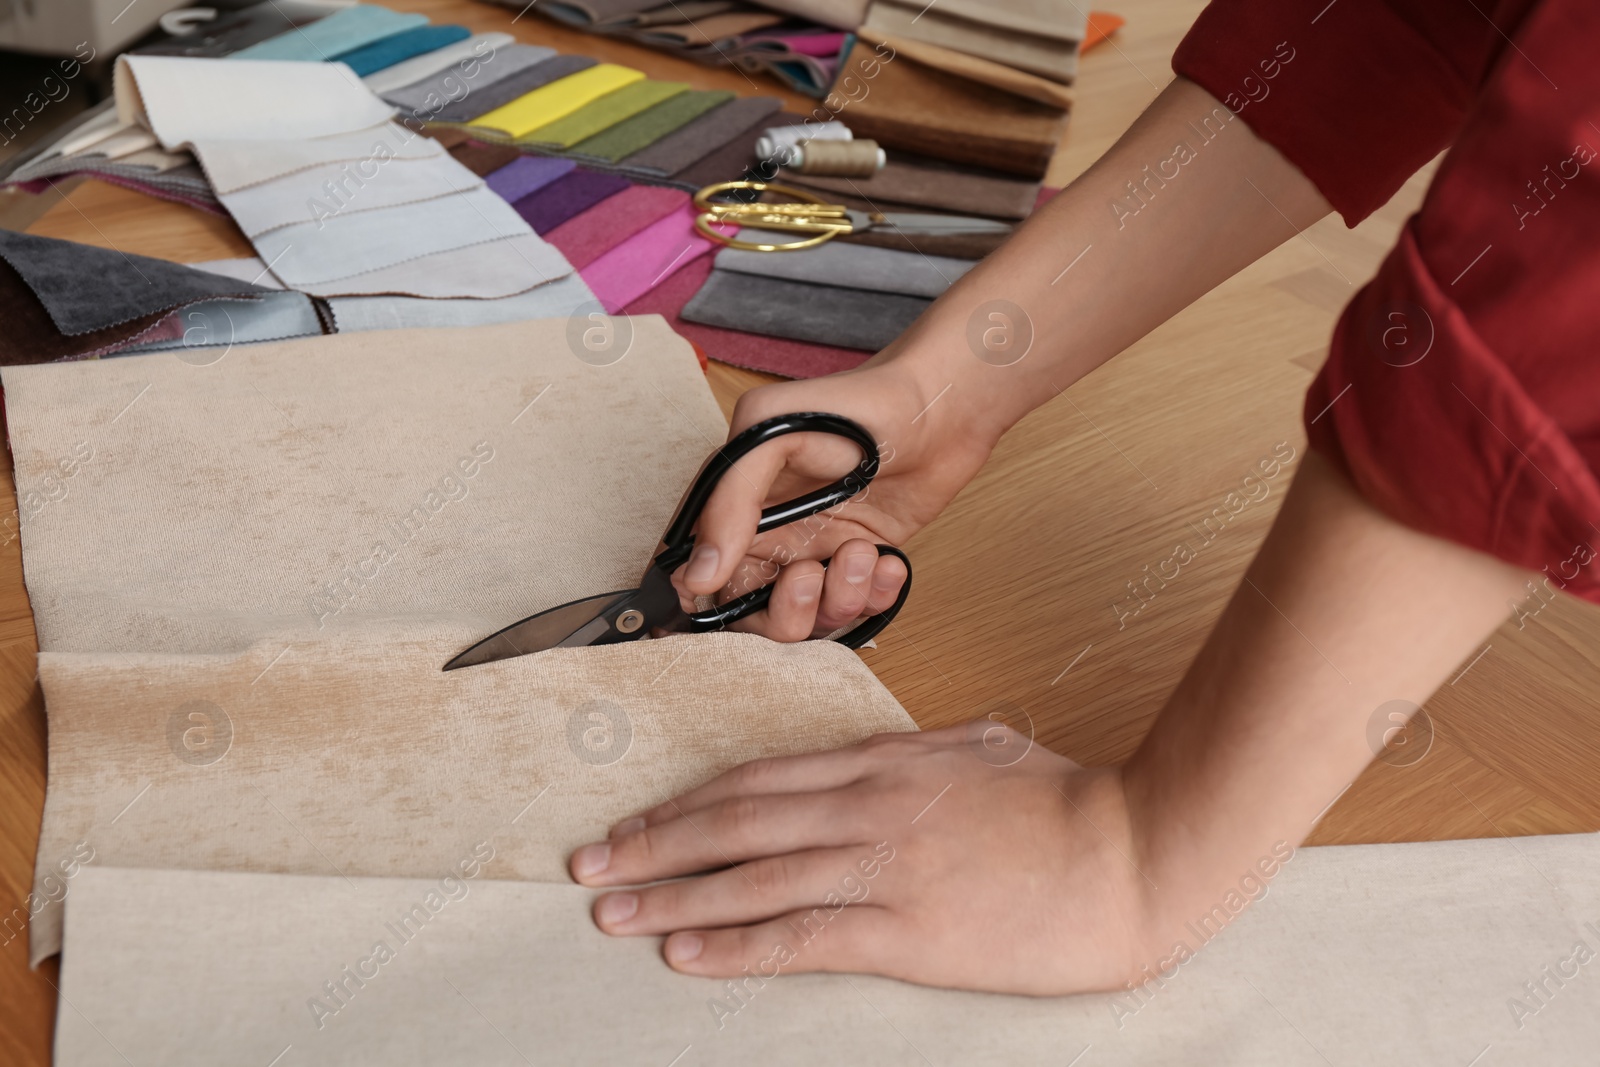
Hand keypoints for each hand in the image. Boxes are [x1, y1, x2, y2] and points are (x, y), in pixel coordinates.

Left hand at [568, 726, 1156, 994]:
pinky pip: (799, 935)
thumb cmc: (1064, 803)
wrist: (1130, 854)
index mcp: (882, 762)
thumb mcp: (979, 750)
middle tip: (589, 863)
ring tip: (611, 911)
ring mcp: (881, 867)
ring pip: (750, 877)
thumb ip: (913, 753)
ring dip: (671, 895)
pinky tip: (685, 953)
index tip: (638, 819)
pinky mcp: (904, 932)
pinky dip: (733, 944)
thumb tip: (873, 758)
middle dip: (651, 843)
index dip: (687, 801)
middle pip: (734, 821)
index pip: (757, 778)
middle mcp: (865, 807)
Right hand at [674, 362, 996, 640]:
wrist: (937, 409)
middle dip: (783, 612)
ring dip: (837, 599)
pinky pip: (857, 609)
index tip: (738, 600)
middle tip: (811, 573)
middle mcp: (769, 535)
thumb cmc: (853, 406)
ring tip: (862, 552)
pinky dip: (875, 595)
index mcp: (733, 506)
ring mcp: (815, 552)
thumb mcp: (771, 434)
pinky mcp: (860, 564)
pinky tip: (887, 558)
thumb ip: (729, 502)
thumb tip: (698, 575)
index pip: (696, 574)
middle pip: (751, 614)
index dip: (708, 602)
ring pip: (808, 620)